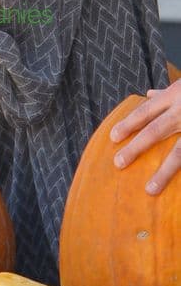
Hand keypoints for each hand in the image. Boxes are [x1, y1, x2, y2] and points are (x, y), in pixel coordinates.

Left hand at [110, 79, 180, 193]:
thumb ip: (165, 94)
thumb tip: (148, 95)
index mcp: (175, 96)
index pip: (146, 111)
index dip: (128, 124)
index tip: (112, 137)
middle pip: (156, 131)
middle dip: (136, 148)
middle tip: (118, 163)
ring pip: (180, 152)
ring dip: (164, 172)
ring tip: (150, 189)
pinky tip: (177, 191)